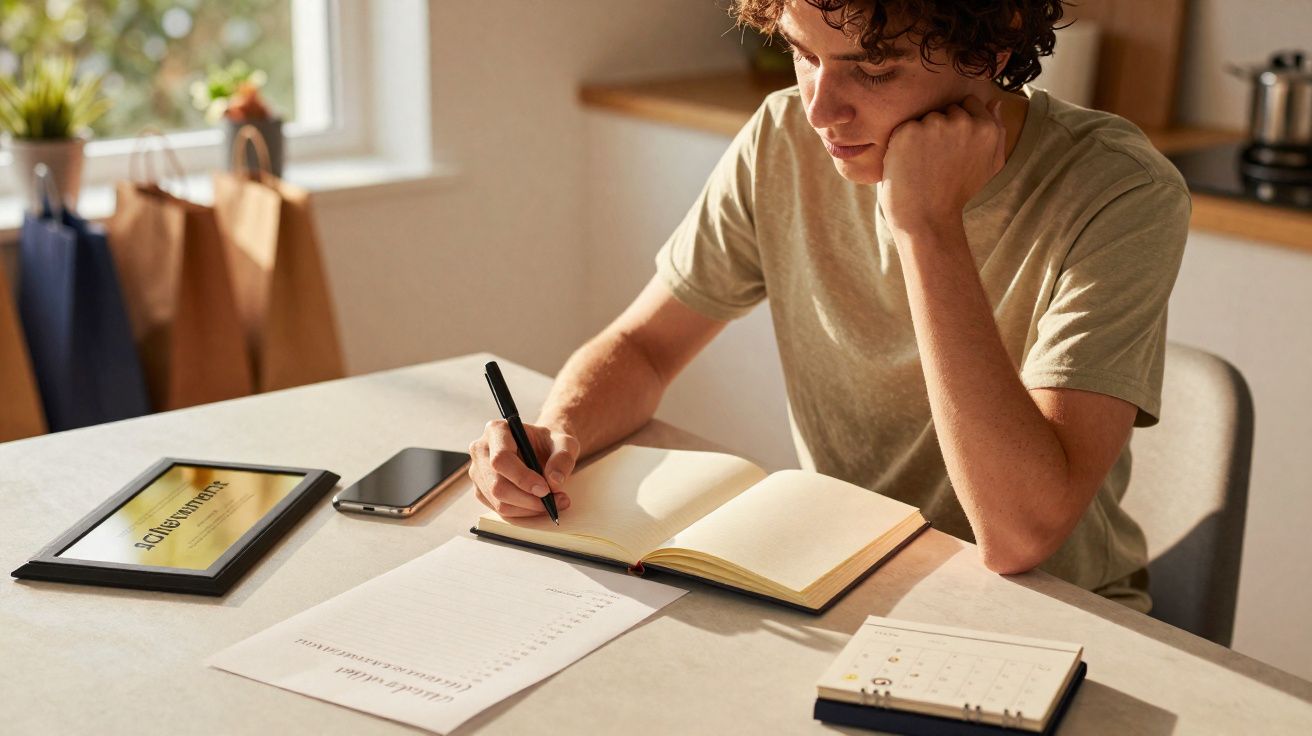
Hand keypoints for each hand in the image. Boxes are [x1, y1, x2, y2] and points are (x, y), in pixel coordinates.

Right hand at [468, 421, 576, 517]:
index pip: (501, 459)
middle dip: (528, 500)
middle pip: (497, 486)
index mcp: (496, 430)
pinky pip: (499, 510)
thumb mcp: (564, 443)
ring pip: (498, 502)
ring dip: (528, 509)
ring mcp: (478, 472)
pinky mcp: (481, 490)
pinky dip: (522, 513)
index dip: (522, 478)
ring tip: (552, 503)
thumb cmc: (549, 443)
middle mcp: (481, 450)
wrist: (540, 449)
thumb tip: (554, 480)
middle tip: (553, 501)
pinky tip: (538, 505)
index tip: (545, 490)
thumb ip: (563, 457)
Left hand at [878, 94, 1005, 239]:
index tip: (951, 147)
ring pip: (924, 118)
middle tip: (936, 160)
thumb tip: (996, 101)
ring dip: (920, 136)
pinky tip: (908, 165)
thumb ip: (997, 132)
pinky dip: (901, 143)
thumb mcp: (990, 166)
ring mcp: (935, 125)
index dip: (957, 123)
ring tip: (923, 164)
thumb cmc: (958, 195)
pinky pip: (904, 127)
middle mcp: (964, 122)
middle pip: (945, 110)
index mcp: (987, 128)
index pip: (968, 103)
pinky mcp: (909, 131)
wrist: (927, 219)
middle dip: (940, 129)